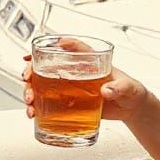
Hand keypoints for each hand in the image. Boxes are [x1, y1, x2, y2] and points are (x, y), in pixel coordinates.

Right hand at [22, 50, 151, 124]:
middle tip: (27, 80)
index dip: (52, 45)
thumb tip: (106, 90)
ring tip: (29, 103)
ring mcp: (70, 87)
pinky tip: (33, 114)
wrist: (132, 108)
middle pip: (47, 65)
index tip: (38, 49)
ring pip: (42, 84)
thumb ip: (120, 87)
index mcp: (90, 60)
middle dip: (31, 71)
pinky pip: (48, 102)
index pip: (70, 46)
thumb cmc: (132, 91)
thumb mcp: (129, 87)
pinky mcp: (68, 102)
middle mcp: (76, 71)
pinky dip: (37, 107)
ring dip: (30, 91)